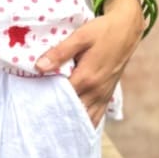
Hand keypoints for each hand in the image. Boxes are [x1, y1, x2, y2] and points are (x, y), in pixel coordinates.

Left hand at [35, 0, 144, 126]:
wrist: (127, 30)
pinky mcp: (107, 95)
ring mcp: (103, 95)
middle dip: (57, 116)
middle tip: (38, 119)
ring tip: (54, 127)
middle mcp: (96, 91)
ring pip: (86, 118)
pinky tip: (74, 126)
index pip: (61, 98)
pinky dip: (85, 122)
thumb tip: (39, 67)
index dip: (46, 102)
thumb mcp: (80, 37)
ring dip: (71, 123)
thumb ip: (59, 53)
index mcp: (86, 78)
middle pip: (73, 112)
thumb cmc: (102, 31)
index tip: (32, 104)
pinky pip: (96, 116)